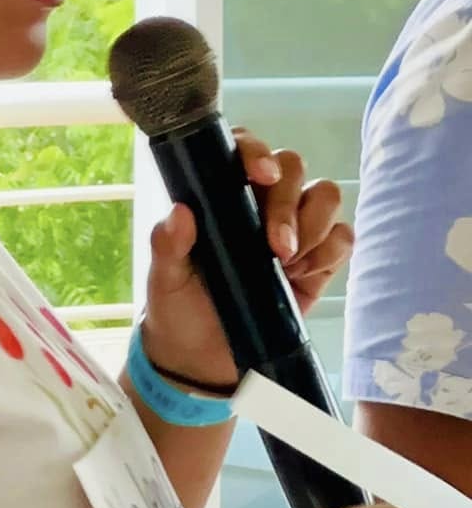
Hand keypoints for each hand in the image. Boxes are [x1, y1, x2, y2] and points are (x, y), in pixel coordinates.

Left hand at [141, 131, 352, 391]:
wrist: (202, 359)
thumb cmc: (178, 306)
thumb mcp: (164, 278)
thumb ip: (168, 246)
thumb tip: (180, 212)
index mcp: (220, 191)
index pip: (243, 148)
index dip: (256, 152)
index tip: (260, 175)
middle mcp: (260, 201)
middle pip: (293, 167)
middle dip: (288, 204)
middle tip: (276, 248)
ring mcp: (294, 227)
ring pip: (325, 195)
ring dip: (314, 226)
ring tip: (287, 264)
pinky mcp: (318, 259)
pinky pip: (343, 236)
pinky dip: (330, 251)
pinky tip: (303, 275)